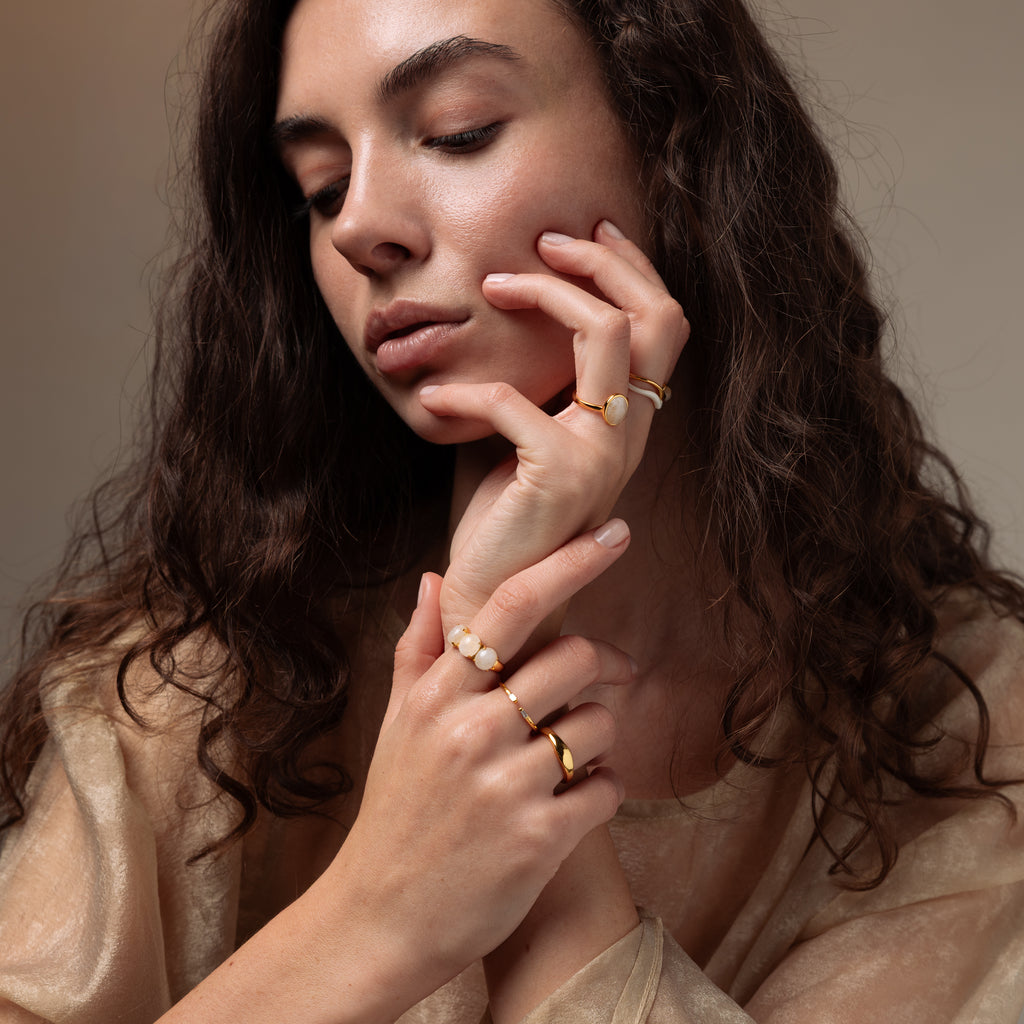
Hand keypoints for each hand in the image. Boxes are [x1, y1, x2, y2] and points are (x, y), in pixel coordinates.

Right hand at [329, 522, 635, 1008]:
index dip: (570, 562)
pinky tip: (571, 804)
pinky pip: (608, 789)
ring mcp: (506, 784)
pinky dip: (602, 791)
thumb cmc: (395, 811)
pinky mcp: (538, 839)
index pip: (512, 605)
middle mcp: (471, 729)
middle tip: (592, 688)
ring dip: (597, 740)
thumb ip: (417, 648)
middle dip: (596, 669)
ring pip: (599, 724)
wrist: (382, 918)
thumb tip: (429, 577)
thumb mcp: (396, 725)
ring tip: (564, 762)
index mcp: (437, 694)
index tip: (614, 533)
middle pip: (576, 657)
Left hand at [419, 220, 688, 634]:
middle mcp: (630, 436)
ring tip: (488, 287)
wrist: (494, 600)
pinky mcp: (558, 474)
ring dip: (544, 294)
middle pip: (655, 316)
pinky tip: (432, 402)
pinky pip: (512, 398)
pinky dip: (463, 392)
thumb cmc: (503, 520)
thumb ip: (543, 386)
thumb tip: (516, 309)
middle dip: (604, 262)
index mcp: (628, 426)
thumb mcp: (529, 438)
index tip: (584, 235)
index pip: (663, 328)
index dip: (633, 270)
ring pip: (605, 333)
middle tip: (546, 240)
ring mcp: (602, 454)